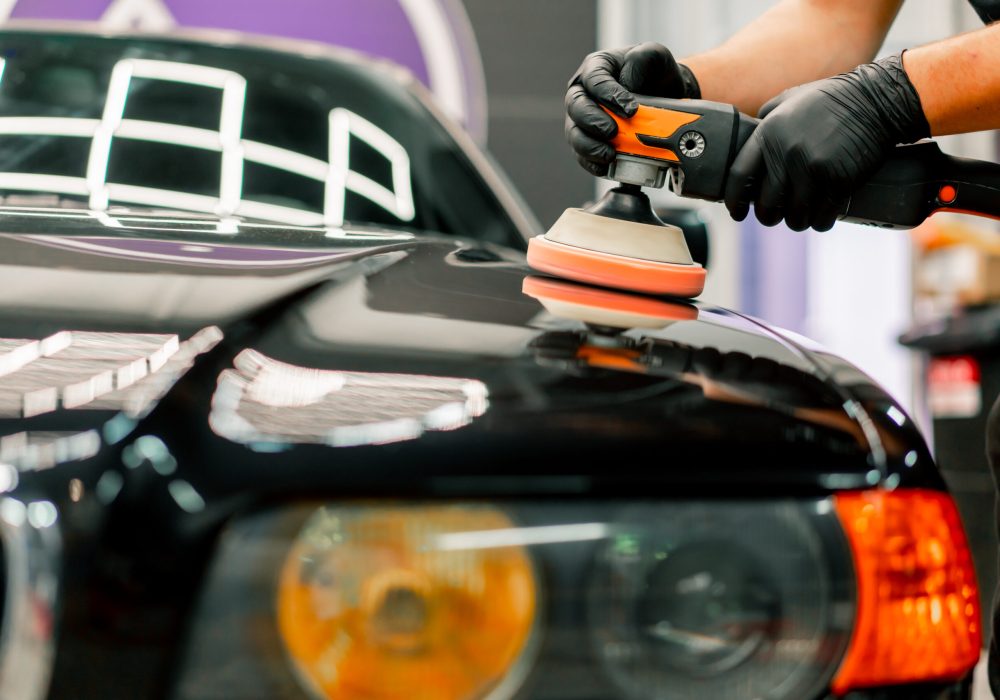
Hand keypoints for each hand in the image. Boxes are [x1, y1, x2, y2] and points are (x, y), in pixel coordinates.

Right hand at [565, 42, 699, 175]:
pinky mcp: (588, 141)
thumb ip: (645, 57)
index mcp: (596, 68)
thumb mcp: (655, 56)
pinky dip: (592, 162)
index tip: (631, 109)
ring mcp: (582, 119)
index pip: (594, 80)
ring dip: (589, 146)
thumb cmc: (655, 75)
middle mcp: (583, 93)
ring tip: (609, 154)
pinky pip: (582, 154)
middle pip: (576, 107)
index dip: (607, 95)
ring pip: (574, 133)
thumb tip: (629, 80)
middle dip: (592, 121)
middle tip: (612, 131)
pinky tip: (605, 167)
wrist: (664, 98)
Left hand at [723, 53, 929, 231]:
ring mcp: (812, 168)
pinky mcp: (838, 180)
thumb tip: (752, 134)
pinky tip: (822, 218)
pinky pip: (822, 216)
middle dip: (768, 216)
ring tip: (802, 217)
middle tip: (775, 217)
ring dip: (798, 221)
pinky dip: (821, 222)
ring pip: (795, 216)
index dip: (735, 200)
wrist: (877, 100)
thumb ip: (768, 116)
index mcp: (769, 134)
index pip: (738, 175)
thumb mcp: (791, 98)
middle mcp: (786, 153)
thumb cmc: (832, 98)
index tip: (736, 212)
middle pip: (766, 204)